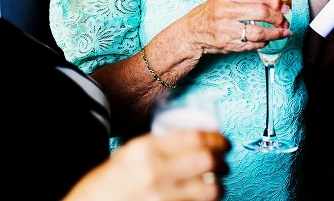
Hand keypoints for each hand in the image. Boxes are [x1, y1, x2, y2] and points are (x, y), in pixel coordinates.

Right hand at [63, 130, 229, 200]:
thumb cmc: (109, 182)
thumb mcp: (130, 153)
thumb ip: (157, 146)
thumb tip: (193, 140)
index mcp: (146, 149)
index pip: (194, 138)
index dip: (216, 138)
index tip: (223, 140)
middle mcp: (156, 173)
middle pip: (206, 160)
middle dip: (222, 160)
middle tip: (224, 160)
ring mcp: (163, 198)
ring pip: (209, 190)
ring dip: (219, 185)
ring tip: (217, 182)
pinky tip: (203, 198)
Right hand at [182, 0, 291, 54]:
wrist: (192, 31)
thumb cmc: (212, 12)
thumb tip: (273, 2)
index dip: (274, 1)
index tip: (283, 6)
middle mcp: (226, 10)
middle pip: (261, 12)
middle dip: (278, 18)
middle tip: (285, 20)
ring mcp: (227, 28)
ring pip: (259, 32)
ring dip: (275, 33)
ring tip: (283, 32)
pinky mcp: (228, 43)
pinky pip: (252, 44)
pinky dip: (264, 42)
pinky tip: (268, 39)